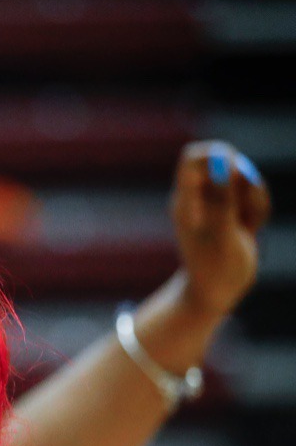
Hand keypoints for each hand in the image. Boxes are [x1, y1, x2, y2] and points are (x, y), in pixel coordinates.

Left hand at [170, 141, 270, 317]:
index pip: (193, 157)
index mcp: (186, 200)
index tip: (237, 167)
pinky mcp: (233, 212)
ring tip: (250, 224)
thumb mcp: (222, 233)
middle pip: (223, 162)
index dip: (216, 153)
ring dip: (255, 196)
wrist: (217, 292)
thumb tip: (225, 164)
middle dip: (245, 176)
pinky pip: (252, 197)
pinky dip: (258, 209)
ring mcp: (216, 205)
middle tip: (251, 196)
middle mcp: (198, 198)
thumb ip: (223, 198)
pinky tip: (253, 229)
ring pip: (244, 180)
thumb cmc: (215, 268)